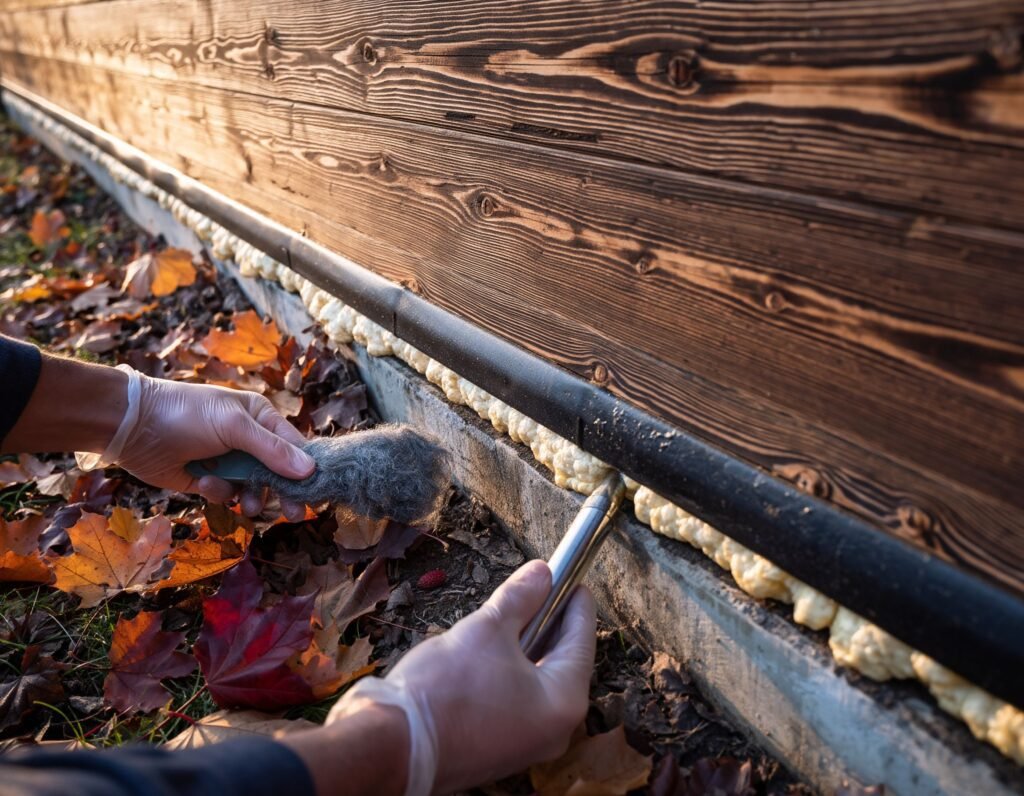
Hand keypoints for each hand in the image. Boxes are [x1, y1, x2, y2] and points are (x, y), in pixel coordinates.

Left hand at [112, 370, 314, 514]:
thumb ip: (271, 450)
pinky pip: (225, 493)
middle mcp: (247, 440)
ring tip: (247, 504)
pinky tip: (204, 483)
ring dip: (251, 496)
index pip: (294, 446)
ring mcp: (227, 461)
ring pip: (253, 488)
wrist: (133, 426)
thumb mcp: (234, 426)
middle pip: (277, 472)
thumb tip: (310, 470)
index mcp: (260, 418)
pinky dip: (219, 492)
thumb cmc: (187, 415)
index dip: (306, 469)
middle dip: (283, 492)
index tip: (318, 491)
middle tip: (295, 514)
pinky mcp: (207, 479)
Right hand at [327, 560, 596, 794]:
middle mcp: (554, 731)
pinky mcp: (499, 750)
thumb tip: (541, 574)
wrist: (394, 746)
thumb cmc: (446, 688)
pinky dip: (511, 674)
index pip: (582, 642)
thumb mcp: (488, 629)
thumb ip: (521, 598)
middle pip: (562, 664)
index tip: (573, 581)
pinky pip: (518, 703)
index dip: (576, 606)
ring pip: (537, 684)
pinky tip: (493, 652)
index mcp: (564, 702)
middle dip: (549, 625)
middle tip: (541, 592)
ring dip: (526, 648)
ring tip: (512, 616)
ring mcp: (527, 744)